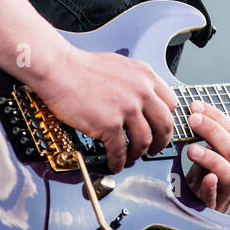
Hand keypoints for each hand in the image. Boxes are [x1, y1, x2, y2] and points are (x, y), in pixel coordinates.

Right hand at [34, 45, 177, 172]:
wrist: (59, 69)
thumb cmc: (80, 67)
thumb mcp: (119, 65)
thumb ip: (134, 82)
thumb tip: (139, 100)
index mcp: (145, 76)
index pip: (170, 102)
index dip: (165, 119)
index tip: (160, 128)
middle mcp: (141, 91)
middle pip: (165, 124)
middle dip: (161, 141)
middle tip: (154, 148)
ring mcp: (127, 109)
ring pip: (145, 141)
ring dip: (139, 154)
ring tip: (131, 158)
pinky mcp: (110, 124)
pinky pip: (120, 150)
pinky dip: (118, 161)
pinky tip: (114, 163)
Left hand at [184, 99, 229, 212]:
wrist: (198, 209)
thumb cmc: (203, 178)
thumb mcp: (210, 155)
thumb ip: (210, 137)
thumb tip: (197, 109)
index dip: (217, 117)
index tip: (197, 106)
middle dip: (212, 131)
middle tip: (192, 120)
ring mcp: (229, 191)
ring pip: (229, 173)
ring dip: (211, 158)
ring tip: (191, 149)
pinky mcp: (214, 206)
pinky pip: (215, 197)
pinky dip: (211, 187)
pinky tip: (206, 178)